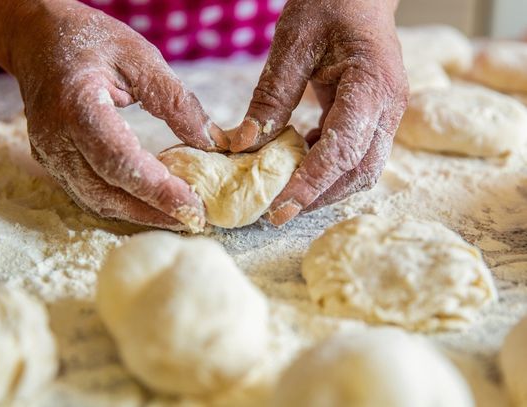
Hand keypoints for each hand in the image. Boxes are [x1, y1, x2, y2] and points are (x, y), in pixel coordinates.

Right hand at [0, 1, 224, 231]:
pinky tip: (152, 205)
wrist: (39, 38)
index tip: (194, 207)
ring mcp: (50, 154)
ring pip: (96, 201)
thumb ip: (176, 100)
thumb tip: (212, 142)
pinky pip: (90, 194)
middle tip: (195, 221)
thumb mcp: (140, 57)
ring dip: (140, 215)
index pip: (120, 161)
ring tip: (179, 217)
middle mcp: (56, 138)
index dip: (158, 190)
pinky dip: (123, 205)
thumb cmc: (91, 41)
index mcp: (77, 105)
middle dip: (153, 213)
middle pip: (106, 193)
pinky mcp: (54, 162)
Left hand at [229, 0, 407, 225]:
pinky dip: (327, 166)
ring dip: (325, 187)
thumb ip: (271, 97)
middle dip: (320, 197)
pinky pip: (356, 154)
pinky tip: (300, 157)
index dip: (311, 185)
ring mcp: (386, 114)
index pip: (344, 150)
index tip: (279, 211)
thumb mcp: (293, 44)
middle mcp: (388, 107)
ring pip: (362, 169)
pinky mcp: (375, 116)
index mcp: (371, 85)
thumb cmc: (329, 4)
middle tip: (278, 211)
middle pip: (361, 171)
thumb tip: (244, 145)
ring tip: (286, 192)